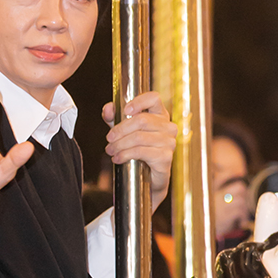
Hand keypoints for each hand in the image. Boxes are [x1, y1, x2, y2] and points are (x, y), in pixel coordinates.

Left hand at [103, 91, 176, 211]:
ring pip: (139, 137)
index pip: (154, 98)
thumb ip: (115, 117)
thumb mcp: (124, 131)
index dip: (138, 101)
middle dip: (120, 129)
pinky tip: (117, 158)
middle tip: (109, 139)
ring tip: (110, 150)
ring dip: (120, 144)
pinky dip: (125, 155)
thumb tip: (108, 110)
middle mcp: (168, 127)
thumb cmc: (139, 150)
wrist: (148, 178)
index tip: (125, 110)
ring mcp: (169, 142)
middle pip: (142, 120)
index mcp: (160, 115)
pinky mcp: (165, 157)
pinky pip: (141, 152)